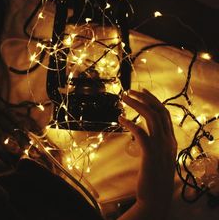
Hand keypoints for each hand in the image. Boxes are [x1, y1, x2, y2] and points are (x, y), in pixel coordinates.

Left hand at [118, 89, 176, 218]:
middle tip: (129, 90)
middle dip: (144, 97)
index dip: (153, 100)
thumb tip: (140, 135)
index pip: (164, 114)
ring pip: (151, 117)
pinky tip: (120, 119)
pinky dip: (130, 123)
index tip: (142, 91)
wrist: (156, 198)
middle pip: (159, 111)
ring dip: (136, 105)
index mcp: (170, 140)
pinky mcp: (150, 153)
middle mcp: (168, 141)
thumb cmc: (153, 178)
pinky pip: (140, 132)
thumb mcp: (155, 157)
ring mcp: (161, 147)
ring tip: (123, 98)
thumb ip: (152, 145)